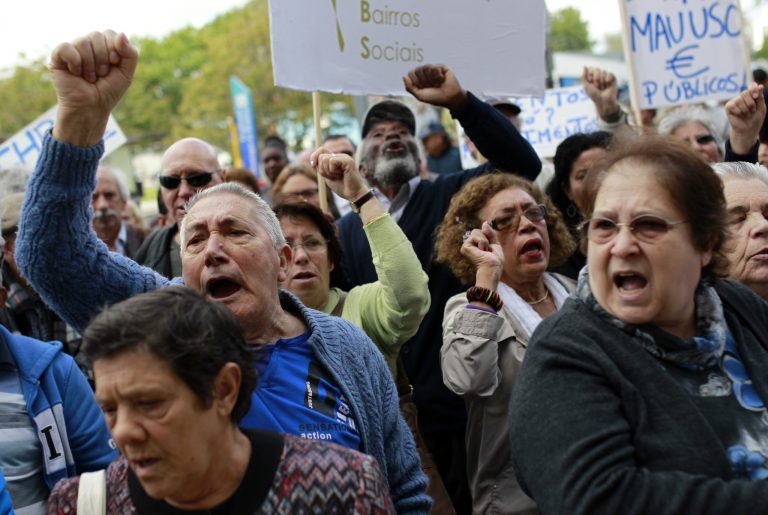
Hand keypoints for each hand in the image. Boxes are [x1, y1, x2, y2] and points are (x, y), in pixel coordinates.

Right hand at [50, 30, 137, 146]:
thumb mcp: (126, 74)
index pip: (110, 34)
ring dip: (90, 65)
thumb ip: (130, 54)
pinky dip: (75, 62)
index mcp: (104, 46)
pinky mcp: (58, 56)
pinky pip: (66, 47)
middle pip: (96, 36)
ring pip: (82, 42)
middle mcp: (88, 45)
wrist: (91, 108)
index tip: (114, 64)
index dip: (114, 49)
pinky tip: (76, 73)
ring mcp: (73, 50)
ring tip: (89, 77)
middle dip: (102, 59)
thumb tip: (122, 34)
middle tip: (101, 74)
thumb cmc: (108, 91)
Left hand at [310, 147, 367, 200]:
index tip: (313, 165)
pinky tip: (341, 175)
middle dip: (322, 169)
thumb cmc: (342, 187)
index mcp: (336, 158)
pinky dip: (333, 171)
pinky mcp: (347, 160)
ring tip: (338, 176)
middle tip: (332, 176)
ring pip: (325, 159)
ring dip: (328, 172)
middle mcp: (340, 156)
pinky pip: (332, 162)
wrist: (353, 194)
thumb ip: (321, 167)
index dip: (314, 156)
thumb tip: (313, 161)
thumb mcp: (327, 176)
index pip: (322, 150)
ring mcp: (344, 157)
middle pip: (321, 156)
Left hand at [403, 64, 467, 111]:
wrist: (449, 98)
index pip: (410, 73)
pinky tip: (442, 80)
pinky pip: (434, 67)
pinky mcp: (441, 67)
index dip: (416, 82)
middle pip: (417, 70)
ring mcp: (433, 69)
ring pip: (425, 67)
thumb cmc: (434, 98)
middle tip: (431, 86)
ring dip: (431, 79)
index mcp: (418, 79)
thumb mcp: (419, 95)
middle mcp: (425, 73)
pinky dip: (437, 76)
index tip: (423, 88)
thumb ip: (409, 87)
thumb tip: (404, 76)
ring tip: (437, 83)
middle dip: (424, 80)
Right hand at [461, 222, 502, 288]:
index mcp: (475, 246)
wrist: (492, 268)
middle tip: (487, 250)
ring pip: (476, 231)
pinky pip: (475, 235)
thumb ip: (490, 233)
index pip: (481, 232)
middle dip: (486, 238)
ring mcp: (466, 246)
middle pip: (477, 230)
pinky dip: (482, 242)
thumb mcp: (495, 244)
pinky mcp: (465, 247)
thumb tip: (484, 222)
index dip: (488, 237)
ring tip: (484, 251)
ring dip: (485, 241)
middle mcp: (469, 246)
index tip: (490, 249)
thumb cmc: (495, 261)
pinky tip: (481, 251)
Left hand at [581, 66, 620, 120]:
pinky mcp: (613, 79)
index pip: (591, 70)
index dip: (591, 76)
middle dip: (596, 79)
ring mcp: (606, 77)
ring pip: (603, 71)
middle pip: (597, 70)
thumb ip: (583, 77)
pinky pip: (610, 73)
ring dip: (602, 80)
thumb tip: (584, 66)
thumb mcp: (586, 86)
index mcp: (592, 78)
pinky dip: (608, 79)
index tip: (591, 83)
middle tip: (597, 86)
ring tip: (603, 87)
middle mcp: (599, 77)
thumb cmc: (594, 95)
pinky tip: (607, 84)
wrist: (604, 101)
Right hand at [726, 83, 765, 154]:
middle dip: (751, 104)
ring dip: (745, 110)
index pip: (751, 85)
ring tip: (746, 114)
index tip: (756, 97)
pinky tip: (739, 115)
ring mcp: (735, 101)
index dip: (753, 89)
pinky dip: (738, 112)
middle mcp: (742, 96)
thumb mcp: (761, 107)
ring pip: (740, 100)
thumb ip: (760, 97)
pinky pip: (733, 106)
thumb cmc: (755, 118)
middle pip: (745, 93)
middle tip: (752, 111)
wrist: (748, 129)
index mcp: (751, 94)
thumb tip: (760, 86)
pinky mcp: (728, 106)